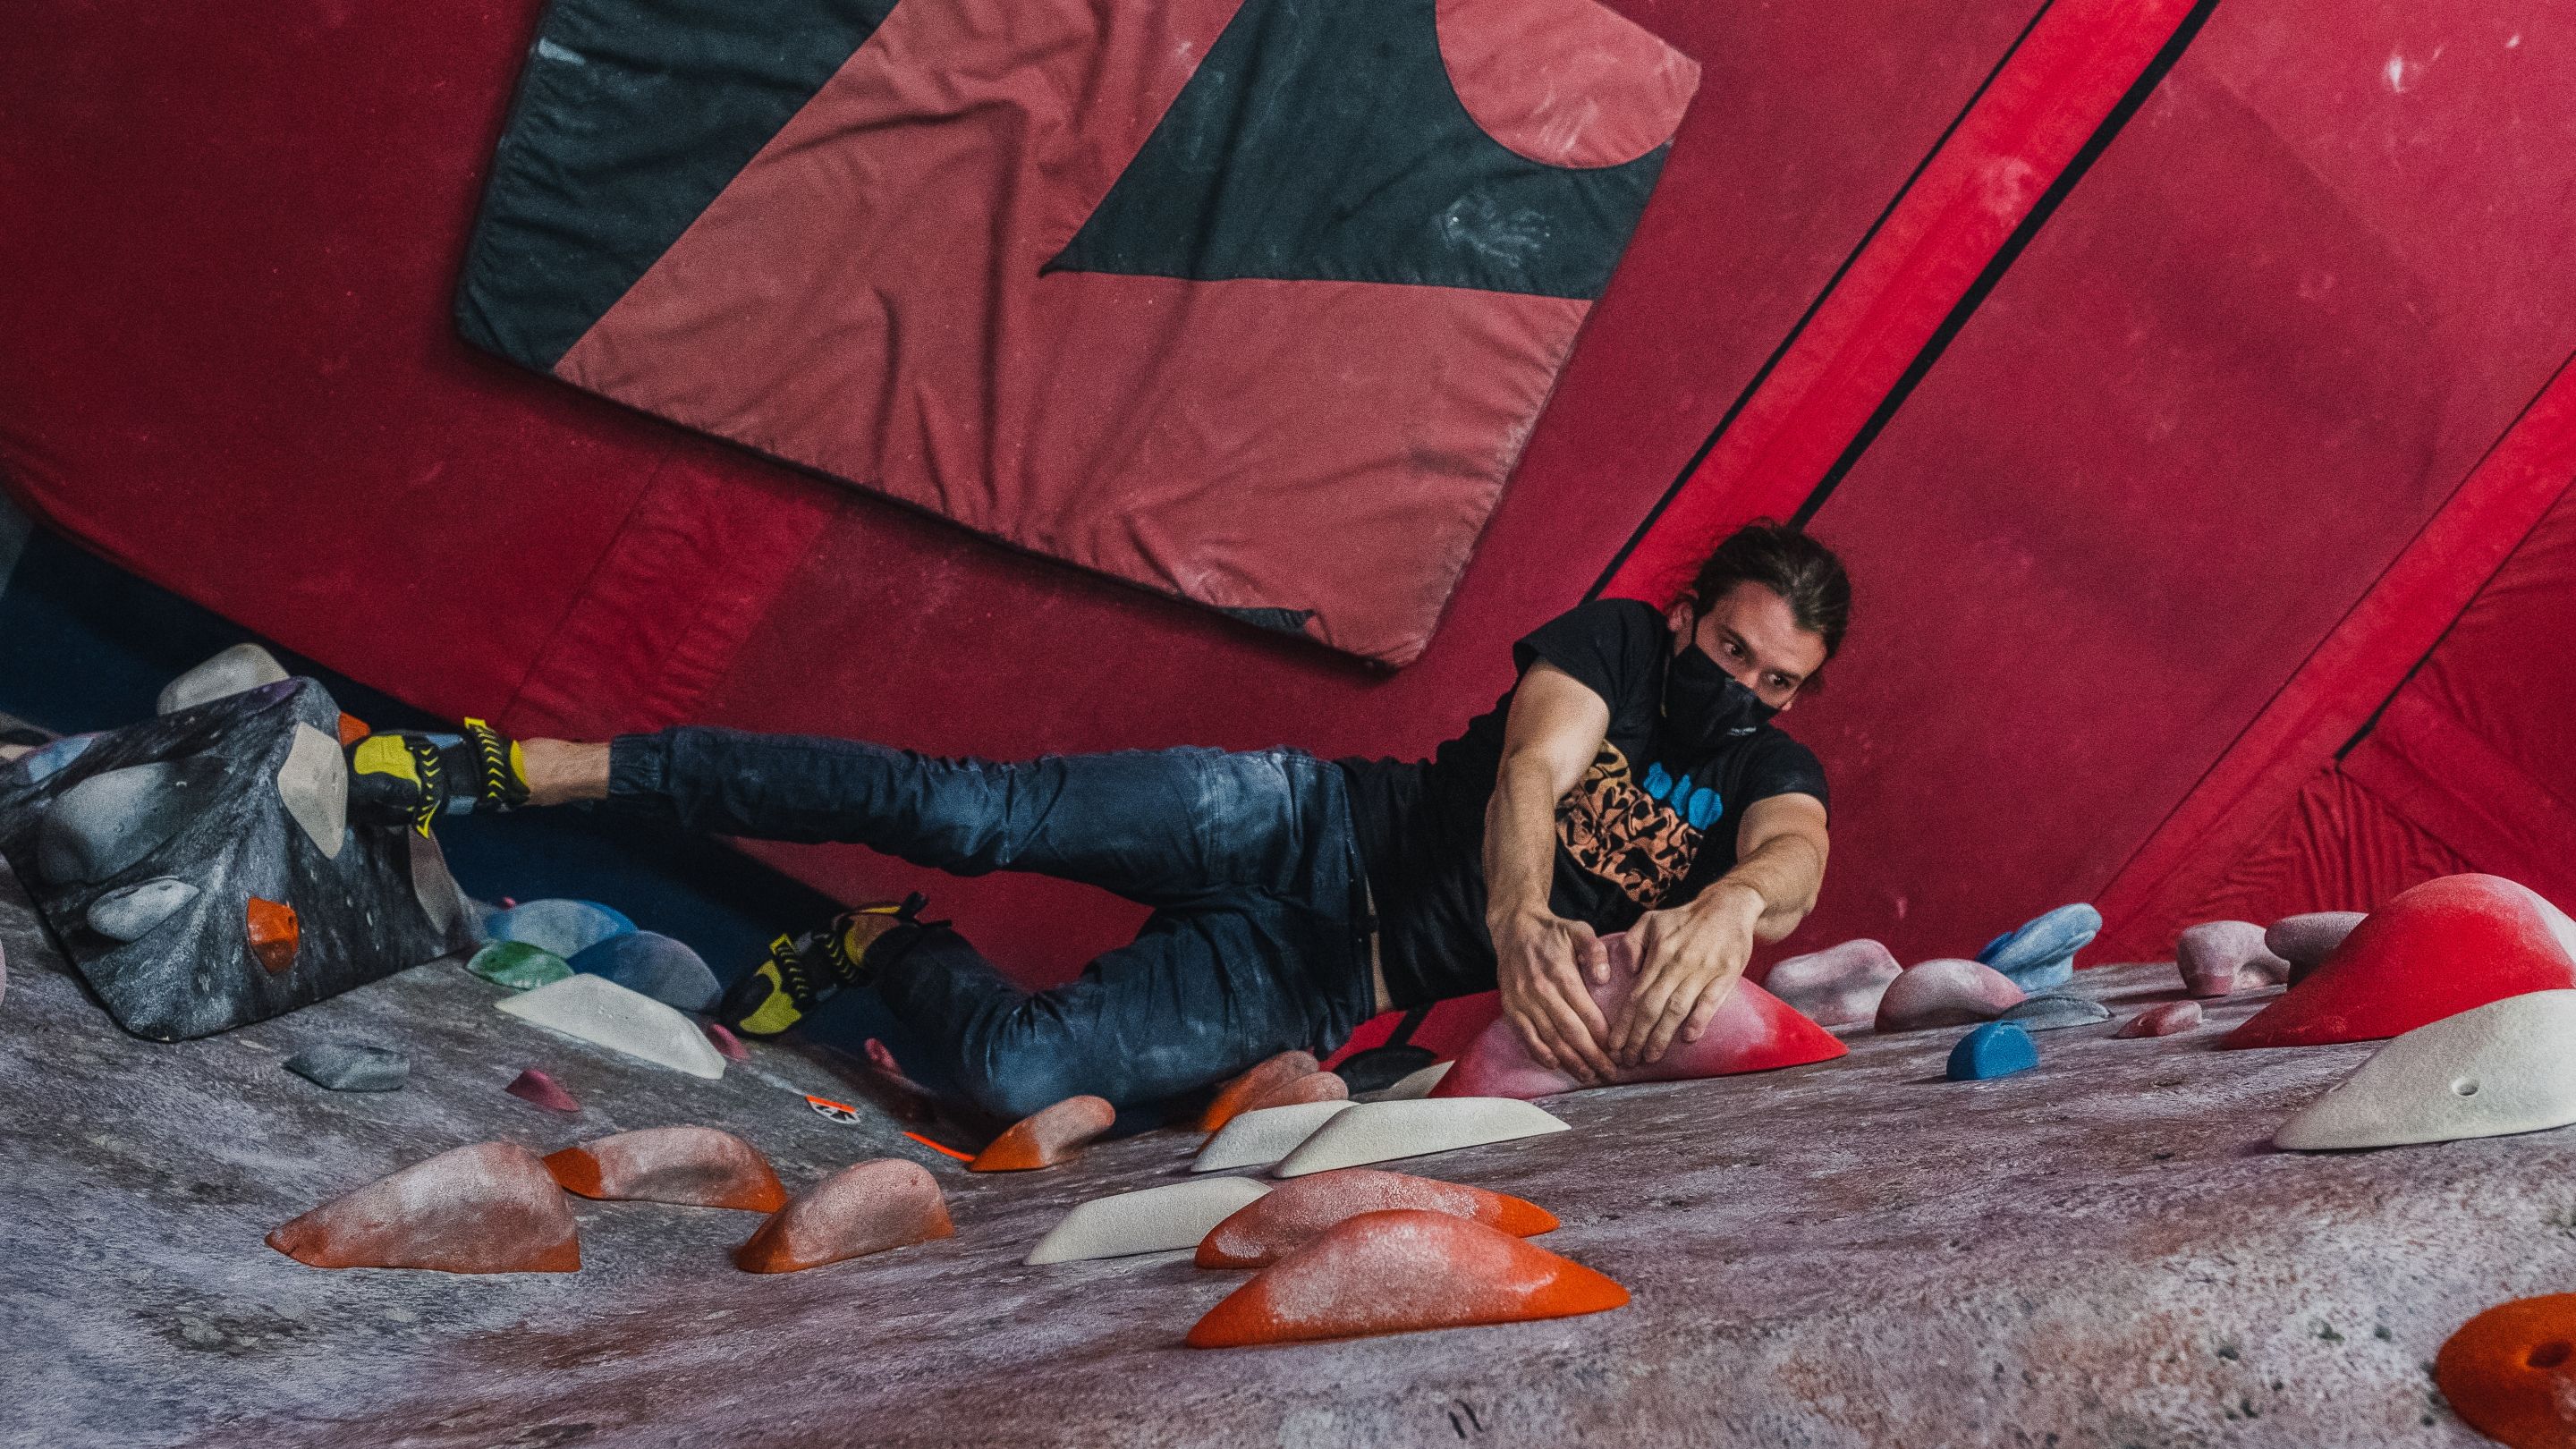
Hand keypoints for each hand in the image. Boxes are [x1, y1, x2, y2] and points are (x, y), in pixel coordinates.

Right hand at [1489, 907, 1616, 1083]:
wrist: (1514, 929)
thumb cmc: (1552, 932)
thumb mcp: (1579, 930)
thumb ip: (1595, 951)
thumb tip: (1604, 978)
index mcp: (1561, 974)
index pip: (1586, 1013)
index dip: (1603, 1037)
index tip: (1618, 1053)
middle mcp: (1541, 991)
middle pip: (1571, 1032)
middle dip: (1592, 1057)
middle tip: (1609, 1074)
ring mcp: (1524, 1001)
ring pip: (1550, 1039)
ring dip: (1570, 1061)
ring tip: (1588, 1075)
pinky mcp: (1511, 1007)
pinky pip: (1526, 1036)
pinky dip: (1539, 1053)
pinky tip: (1555, 1065)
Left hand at [1612, 882, 1760, 1065]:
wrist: (1728, 906)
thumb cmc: (1686, 918)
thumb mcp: (1651, 921)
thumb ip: (1632, 944)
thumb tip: (1626, 971)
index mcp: (1659, 954)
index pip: (1637, 995)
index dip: (1624, 1023)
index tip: (1614, 1045)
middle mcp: (1678, 964)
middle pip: (1653, 1006)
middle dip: (1638, 1037)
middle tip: (1628, 1060)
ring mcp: (1703, 970)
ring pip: (1678, 1008)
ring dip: (1663, 1035)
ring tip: (1650, 1056)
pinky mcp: (1726, 974)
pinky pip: (1711, 1000)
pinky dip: (1699, 1019)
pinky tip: (1689, 1038)